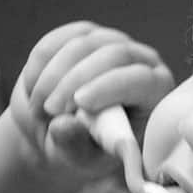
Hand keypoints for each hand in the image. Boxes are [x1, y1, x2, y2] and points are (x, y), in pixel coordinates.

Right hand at [9, 21, 173, 179]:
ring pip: (82, 44)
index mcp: (157, 94)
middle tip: (49, 110)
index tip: (80, 102)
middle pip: (114, 54)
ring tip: (39, 111)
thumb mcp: (84, 158)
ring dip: (53, 77)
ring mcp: (113, 43)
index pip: (142, 79)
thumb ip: (77, 145)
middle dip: (75, 81)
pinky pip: (56, 41)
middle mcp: (142, 62)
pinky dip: (40, 67)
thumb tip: (65, 126)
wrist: (61, 132)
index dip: (110, 86)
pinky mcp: (83, 35)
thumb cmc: (86, 149)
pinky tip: (35, 92)